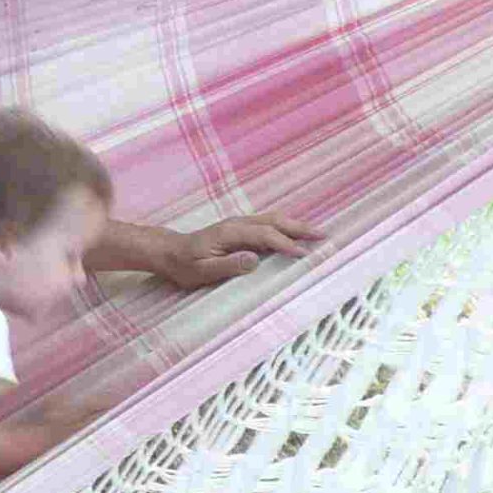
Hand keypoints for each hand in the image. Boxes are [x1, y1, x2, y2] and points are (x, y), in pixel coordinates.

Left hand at [158, 214, 321, 290]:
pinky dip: (285, 227)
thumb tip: (254, 259)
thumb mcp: (201, 271)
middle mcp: (237, 224)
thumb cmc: (184, 265)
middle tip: (323, 236)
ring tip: (317, 234)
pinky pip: (267, 225)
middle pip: (274, 222)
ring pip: (273, 220)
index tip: (303, 254)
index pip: (264, 236)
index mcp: (229, 233)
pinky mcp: (240, 229)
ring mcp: (239, 224)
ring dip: (295, 226)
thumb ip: (228, 265)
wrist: (169, 253)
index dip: (285, 244)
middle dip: (300, 229)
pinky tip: (296, 234)